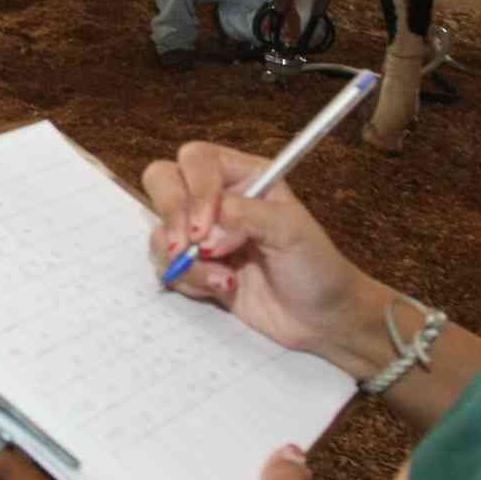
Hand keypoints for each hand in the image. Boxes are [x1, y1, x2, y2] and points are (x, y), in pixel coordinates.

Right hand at [142, 139, 381, 371]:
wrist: (320, 319)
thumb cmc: (316, 267)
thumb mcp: (292, 231)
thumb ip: (248, 215)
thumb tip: (207, 222)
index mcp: (245, 177)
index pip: (197, 160)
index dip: (195, 188)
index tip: (205, 225)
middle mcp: (217, 199)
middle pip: (163, 181)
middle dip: (170, 214)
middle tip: (187, 246)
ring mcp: (202, 235)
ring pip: (160, 230)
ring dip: (186, 259)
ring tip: (225, 280)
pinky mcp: (195, 267)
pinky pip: (166, 266)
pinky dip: (189, 280)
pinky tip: (224, 289)